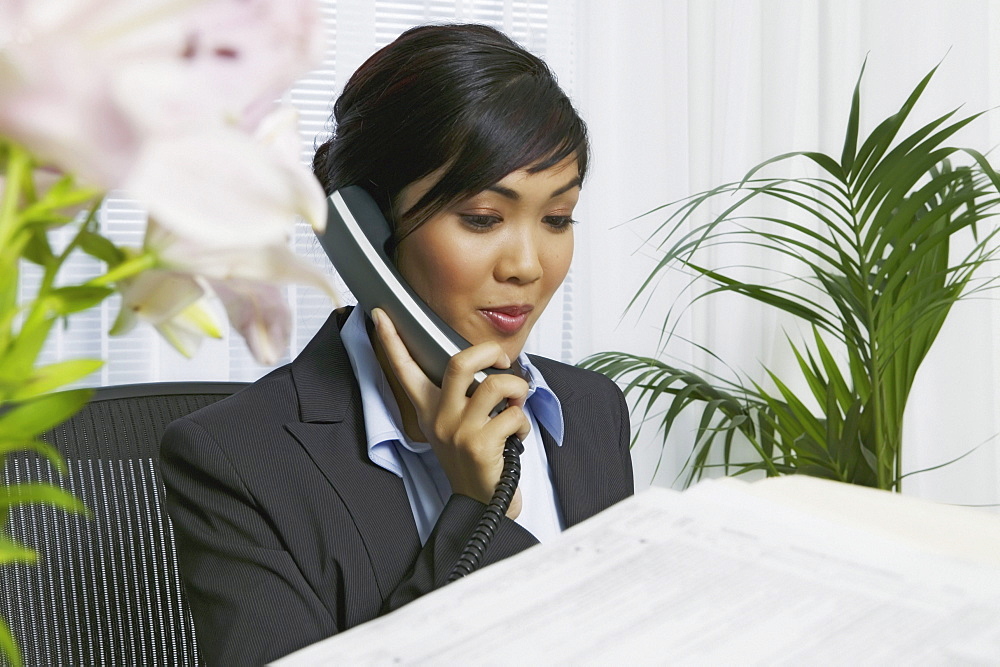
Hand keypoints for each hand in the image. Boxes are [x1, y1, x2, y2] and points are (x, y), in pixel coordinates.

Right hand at [372, 308, 526, 517]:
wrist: (482, 503)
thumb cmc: (475, 459)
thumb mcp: (457, 426)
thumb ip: (463, 397)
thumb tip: (489, 366)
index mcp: (430, 410)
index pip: (405, 370)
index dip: (391, 341)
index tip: (380, 315)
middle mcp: (440, 419)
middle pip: (460, 362)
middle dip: (489, 352)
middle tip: (502, 361)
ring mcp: (459, 432)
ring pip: (496, 384)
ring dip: (518, 389)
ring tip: (517, 403)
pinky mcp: (480, 446)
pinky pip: (514, 414)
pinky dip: (524, 421)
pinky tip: (516, 436)